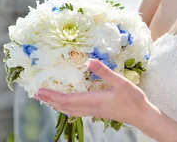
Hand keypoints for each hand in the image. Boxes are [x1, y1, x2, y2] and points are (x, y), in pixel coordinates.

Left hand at [34, 59, 151, 125]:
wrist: (141, 115)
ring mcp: (93, 111)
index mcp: (92, 101)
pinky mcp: (97, 111)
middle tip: (36, 94)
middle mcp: (89, 108)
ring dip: (56, 104)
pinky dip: (66, 107)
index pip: (66, 99)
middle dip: (49, 100)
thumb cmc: (132, 99)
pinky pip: (75, 111)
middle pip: (64, 106)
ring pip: (68, 110)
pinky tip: (66, 105)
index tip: (39, 91)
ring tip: (46, 99)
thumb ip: (104, 72)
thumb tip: (88, 62)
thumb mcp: (120, 82)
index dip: (51, 95)